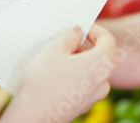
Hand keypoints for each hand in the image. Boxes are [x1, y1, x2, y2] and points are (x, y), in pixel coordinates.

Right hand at [0, 24, 115, 122]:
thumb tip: (78, 32)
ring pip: (91, 70)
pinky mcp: (83, 105)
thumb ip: (70, 37)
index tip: (81, 26)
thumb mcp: (54, 50)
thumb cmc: (43, 81)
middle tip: (65, 39)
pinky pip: (84, 83)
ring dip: (78, 59)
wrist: (32, 116)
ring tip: (57, 56)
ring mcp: (94, 96)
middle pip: (101, 55)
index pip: (108, 39)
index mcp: (101, 64)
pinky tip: (55, 73)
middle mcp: (104, 82)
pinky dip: (74, 73)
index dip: (95, 29)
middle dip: (84, 44)